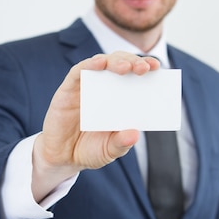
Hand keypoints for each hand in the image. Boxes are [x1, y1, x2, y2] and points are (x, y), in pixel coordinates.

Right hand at [32, 52, 158, 200]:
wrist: (61, 158)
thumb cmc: (89, 150)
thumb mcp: (109, 151)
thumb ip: (121, 144)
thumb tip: (135, 134)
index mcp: (120, 98)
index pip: (135, 76)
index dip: (146, 68)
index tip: (157, 67)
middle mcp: (104, 88)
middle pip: (120, 64)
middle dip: (133, 62)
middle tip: (143, 69)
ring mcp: (86, 86)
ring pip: (102, 62)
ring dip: (115, 61)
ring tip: (126, 68)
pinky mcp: (68, 89)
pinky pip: (79, 72)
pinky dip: (89, 65)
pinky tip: (99, 63)